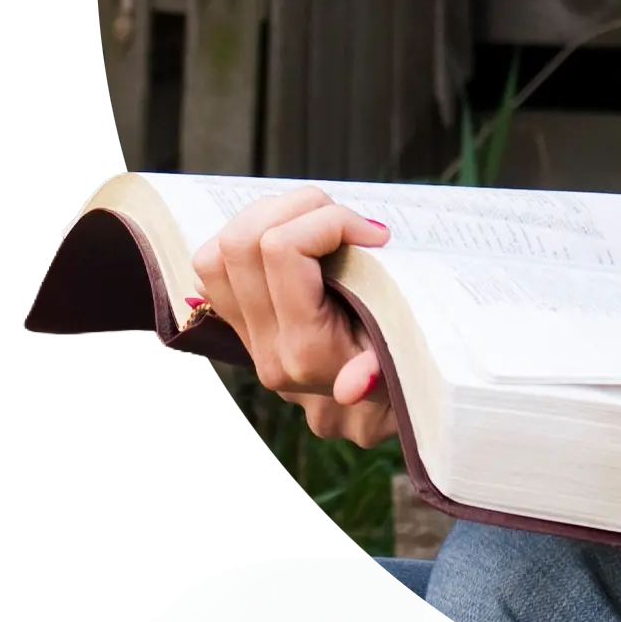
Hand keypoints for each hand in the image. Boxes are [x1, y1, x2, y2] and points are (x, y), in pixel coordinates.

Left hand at [189, 186, 397, 448]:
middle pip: (241, 242)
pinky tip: (294, 239)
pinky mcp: (240, 327)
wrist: (376, 413)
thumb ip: (377, 373)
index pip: (283, 250)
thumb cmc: (404, 375)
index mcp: (306, 350)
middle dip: (297, 208)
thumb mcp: (405, 368)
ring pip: (215, 252)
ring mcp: (246, 338)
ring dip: (268, 219)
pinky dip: (250, 239)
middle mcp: (266, 346)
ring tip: (319, 222)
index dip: (331, 221)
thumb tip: (352, 387)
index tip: (375, 235)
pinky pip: (215, 269)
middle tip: (345, 219)